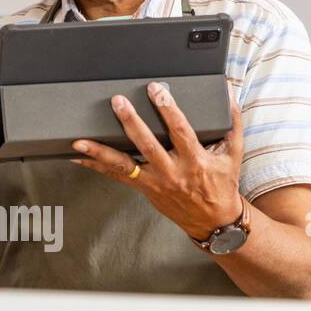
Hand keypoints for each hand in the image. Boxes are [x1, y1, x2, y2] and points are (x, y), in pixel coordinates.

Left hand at [70, 81, 243, 242]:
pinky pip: (115, 176)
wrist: (213, 219)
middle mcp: (172, 172)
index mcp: (195, 161)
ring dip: (99, 152)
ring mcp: (154, 182)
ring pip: (123, 165)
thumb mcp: (233, 155)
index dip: (168, 110)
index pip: (180, 131)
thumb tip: (229, 94)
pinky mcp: (143, 188)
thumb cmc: (222, 183)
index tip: (156, 90)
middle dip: (131, 122)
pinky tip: (78, 157)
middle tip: (118, 102)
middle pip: (147, 145)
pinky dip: (95, 166)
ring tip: (79, 141)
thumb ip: (232, 124)